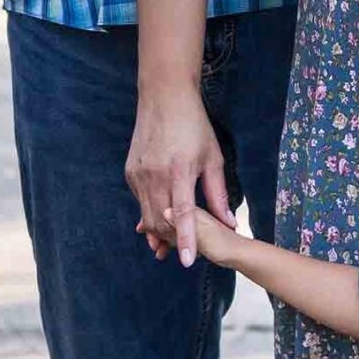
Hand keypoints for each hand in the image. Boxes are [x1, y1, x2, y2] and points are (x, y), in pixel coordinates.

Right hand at [126, 88, 234, 266]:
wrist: (163, 97)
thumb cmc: (194, 125)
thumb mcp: (213, 157)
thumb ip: (218, 193)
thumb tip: (228, 223)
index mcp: (180, 169)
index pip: (183, 213)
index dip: (186, 239)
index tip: (187, 261)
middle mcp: (155, 174)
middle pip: (161, 221)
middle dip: (172, 241)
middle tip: (184, 254)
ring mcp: (139, 173)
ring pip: (148, 215)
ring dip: (160, 232)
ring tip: (170, 244)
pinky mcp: (130, 172)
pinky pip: (141, 201)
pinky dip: (150, 213)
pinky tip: (160, 217)